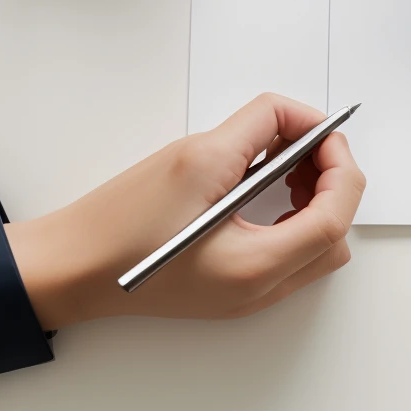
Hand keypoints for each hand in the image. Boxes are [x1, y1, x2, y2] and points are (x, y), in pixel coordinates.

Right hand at [3, 93, 365, 328]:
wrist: (70, 269)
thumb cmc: (121, 224)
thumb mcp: (197, 159)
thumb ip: (256, 130)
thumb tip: (292, 115)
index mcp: (255, 268)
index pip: (334, 218)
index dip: (339, 167)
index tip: (325, 133)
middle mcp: (260, 292)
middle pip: (333, 235)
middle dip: (331, 181)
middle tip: (305, 142)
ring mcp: (247, 295)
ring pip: (315, 245)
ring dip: (313, 198)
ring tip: (282, 161)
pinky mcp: (232, 287)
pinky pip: (286, 251)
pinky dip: (290, 214)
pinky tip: (262, 183)